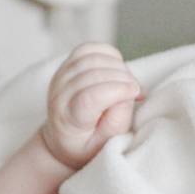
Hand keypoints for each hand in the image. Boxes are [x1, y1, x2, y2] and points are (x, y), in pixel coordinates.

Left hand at [42, 42, 141, 169]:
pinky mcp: (67, 65)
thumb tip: (128, 90)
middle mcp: (59, 95)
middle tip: (135, 92)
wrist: (64, 139)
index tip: (135, 93)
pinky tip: (117, 68)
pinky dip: (108, 54)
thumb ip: (117, 120)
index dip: (117, 90)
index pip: (89, 97)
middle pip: (93, 74)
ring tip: (127, 82)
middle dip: (122, 78)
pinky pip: (89, 49)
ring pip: (92, 57)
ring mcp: (60, 77)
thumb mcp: (106, 145)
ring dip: (118, 66)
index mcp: (67, 120)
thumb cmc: (88, 145)